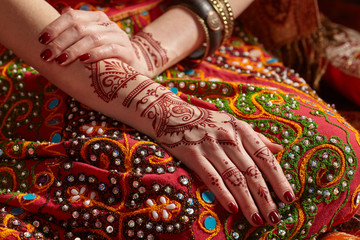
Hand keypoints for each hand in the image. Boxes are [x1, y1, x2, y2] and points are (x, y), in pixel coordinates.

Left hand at [38, 8, 150, 74]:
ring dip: (74, 50)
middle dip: (60, 42)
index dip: (55, 27)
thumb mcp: (89, 40)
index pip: (72, 17)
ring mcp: (118, 36)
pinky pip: (110, 49)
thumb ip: (75, 31)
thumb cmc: (105, 54)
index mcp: (95, 18)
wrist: (133, 65)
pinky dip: (95, 54)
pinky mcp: (127, 51)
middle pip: (79, 29)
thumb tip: (54, 22)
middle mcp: (107, 24)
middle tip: (48, 55)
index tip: (41, 40)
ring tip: (61, 60)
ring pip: (93, 39)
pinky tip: (83, 61)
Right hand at [136, 85, 294, 225]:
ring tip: (257, 219)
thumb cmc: (207, 121)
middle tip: (274, 217)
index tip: (288, 198)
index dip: (277, 178)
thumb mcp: (233, 123)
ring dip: (247, 201)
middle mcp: (228, 137)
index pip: (264, 156)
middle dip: (264, 197)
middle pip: (250, 171)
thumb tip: (279, 149)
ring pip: (233, 178)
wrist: (171, 114)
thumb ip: (256, 138)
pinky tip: (233, 209)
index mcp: (241, 129)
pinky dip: (223, 194)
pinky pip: (211, 177)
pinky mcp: (193, 155)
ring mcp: (210, 146)